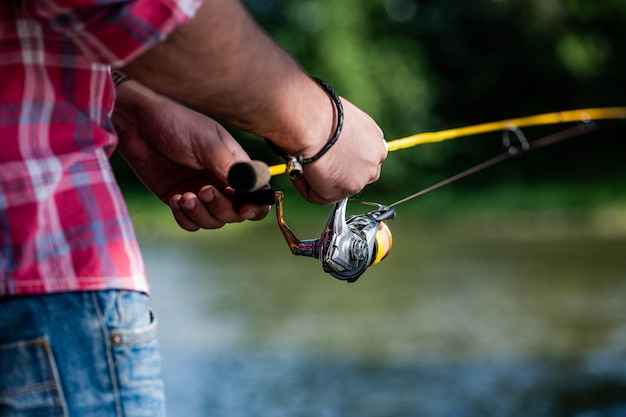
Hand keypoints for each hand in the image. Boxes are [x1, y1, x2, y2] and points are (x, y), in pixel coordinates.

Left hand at [113, 81, 270, 230]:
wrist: (137, 124)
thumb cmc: (175, 124)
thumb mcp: (206, 143)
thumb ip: (231, 167)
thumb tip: (254, 185)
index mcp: (236, 166)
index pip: (257, 193)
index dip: (256, 206)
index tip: (244, 209)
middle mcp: (222, 182)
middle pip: (235, 213)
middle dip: (221, 208)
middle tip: (204, 191)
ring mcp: (200, 193)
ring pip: (213, 222)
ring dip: (200, 214)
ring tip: (184, 196)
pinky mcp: (179, 199)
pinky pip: (190, 223)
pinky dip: (184, 217)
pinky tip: (174, 199)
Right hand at [290, 96, 386, 203]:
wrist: (312, 122)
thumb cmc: (318, 111)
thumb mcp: (339, 118)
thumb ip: (341, 134)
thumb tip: (326, 140)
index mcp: (375, 139)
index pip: (362, 156)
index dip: (342, 157)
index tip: (326, 154)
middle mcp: (375, 159)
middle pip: (354, 174)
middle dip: (335, 172)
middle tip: (314, 163)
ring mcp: (361, 178)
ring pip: (337, 187)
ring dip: (320, 180)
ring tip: (304, 163)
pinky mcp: (343, 191)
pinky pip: (320, 196)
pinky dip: (306, 187)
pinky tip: (301, 170)